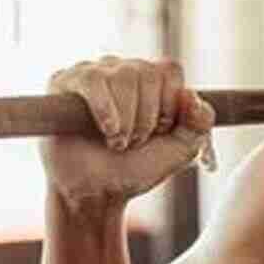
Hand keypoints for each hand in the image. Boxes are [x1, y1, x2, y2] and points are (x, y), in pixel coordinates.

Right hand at [39, 56, 216, 210]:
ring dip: (126, 120)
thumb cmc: (135, 169)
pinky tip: (107, 130)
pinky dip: (105, 109)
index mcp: (151, 80)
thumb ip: (199, 123)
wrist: (97, 193)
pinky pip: (93, 80)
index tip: (159, 132)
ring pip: (123, 76)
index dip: (169, 103)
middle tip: (134, 142)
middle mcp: (122, 69)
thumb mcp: (180, 150)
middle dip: (146, 117)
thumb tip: (193, 96)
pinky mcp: (64, 82)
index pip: (169, 69)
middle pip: (146, 72)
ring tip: (116, 141)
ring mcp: (93, 73)